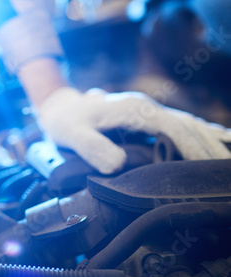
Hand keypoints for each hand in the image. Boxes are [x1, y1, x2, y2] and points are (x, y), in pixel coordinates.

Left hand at [38, 87, 230, 173]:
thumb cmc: (66, 122)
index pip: (171, 128)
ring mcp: (148, 109)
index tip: (207, 167)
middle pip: (186, 125)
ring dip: (209, 140)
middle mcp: (145, 106)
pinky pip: (179, 124)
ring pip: (187, 124)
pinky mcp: (148, 116)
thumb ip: (92, 148)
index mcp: (131, 110)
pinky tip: (218, 140)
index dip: (191, 147)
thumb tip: (119, 164)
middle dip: (209, 146)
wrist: (61, 108)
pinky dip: (200, 133)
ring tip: (227, 159)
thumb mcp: (71, 135)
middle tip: (227, 170)